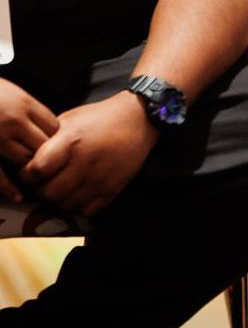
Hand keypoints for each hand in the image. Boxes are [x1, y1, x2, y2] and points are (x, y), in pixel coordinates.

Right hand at [0, 79, 58, 202]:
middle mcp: (14, 121)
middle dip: (47, 156)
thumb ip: (28, 108)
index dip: (57, 138)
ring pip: (26, 160)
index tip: (57, 144)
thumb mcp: (11, 92)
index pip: (54, 126)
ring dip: (30, 169)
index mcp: (24, 104)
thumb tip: (49, 127)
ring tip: (34, 176)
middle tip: (49, 164)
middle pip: (44, 145)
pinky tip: (18, 195)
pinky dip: (9, 187)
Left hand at [19, 93, 158, 215]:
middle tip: (46, 182)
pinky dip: (80, 205)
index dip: (28, 174)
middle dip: (43, 189)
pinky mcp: (114, 188)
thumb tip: (30, 161)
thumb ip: (49, 141)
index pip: (38, 170)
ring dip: (60, 199)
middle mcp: (86, 161)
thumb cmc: (100, 117)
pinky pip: (88, 210)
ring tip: (64, 188)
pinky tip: (81, 192)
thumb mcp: (70, 120)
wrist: (139, 119)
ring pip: (67, 204)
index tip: (31, 172)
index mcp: (71, 141)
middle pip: (50, 192)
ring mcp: (101, 177)